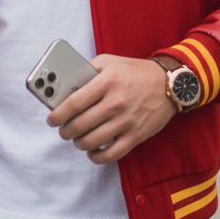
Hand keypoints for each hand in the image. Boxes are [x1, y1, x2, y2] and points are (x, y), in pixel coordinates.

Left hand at [45, 54, 174, 163]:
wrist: (168, 84)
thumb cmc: (134, 72)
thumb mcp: (110, 61)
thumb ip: (87, 71)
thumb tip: (65, 87)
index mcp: (107, 81)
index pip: (74, 103)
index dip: (58, 114)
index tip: (51, 119)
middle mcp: (116, 102)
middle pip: (80, 125)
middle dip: (65, 131)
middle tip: (63, 130)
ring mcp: (126, 121)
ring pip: (92, 141)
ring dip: (78, 143)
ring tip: (77, 139)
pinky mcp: (136, 136)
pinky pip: (111, 155)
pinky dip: (97, 157)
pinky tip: (92, 151)